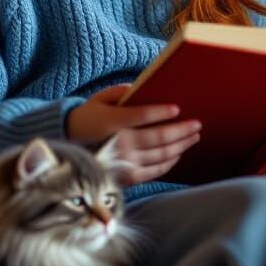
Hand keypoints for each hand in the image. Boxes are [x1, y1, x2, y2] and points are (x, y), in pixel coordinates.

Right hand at [66, 84, 201, 185]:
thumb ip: (120, 92)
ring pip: (161, 155)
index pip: (142, 116)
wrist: (68, 148)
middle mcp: (119, 145)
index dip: (161, 112)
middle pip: (158, 138)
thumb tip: (143, 88)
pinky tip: (178, 152)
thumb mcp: (99, 99)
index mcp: (111, 123)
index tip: (177, 108)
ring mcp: (124, 164)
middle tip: (197, 124)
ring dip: (181, 145)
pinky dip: (170, 162)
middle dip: (182, 130)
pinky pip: (155, 171)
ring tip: (194, 136)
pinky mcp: (127, 178)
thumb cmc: (88, 118)